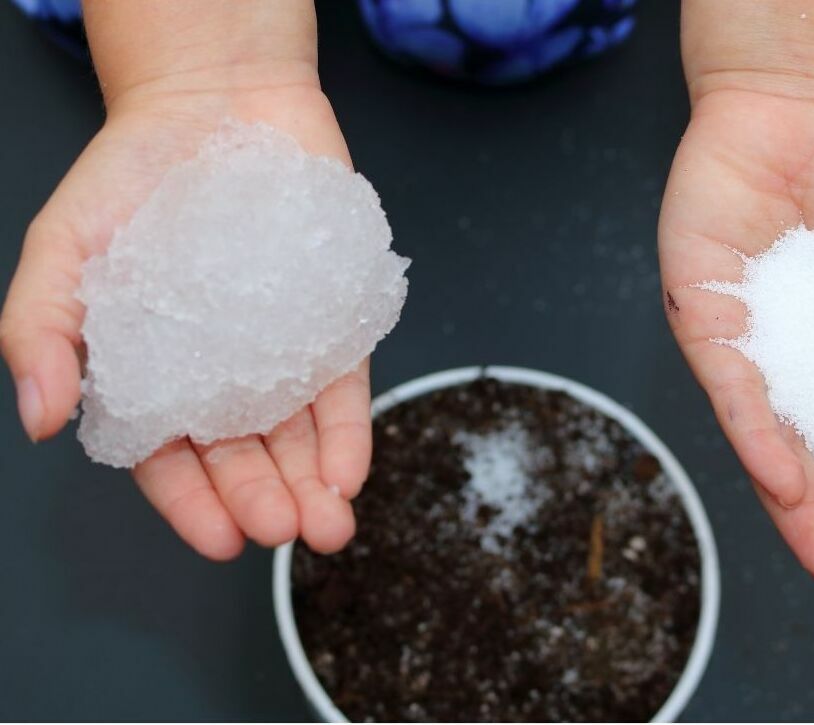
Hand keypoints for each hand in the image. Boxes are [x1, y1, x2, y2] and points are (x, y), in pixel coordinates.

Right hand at [1, 80, 370, 559]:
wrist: (212, 104)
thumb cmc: (129, 178)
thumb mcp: (62, 249)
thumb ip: (40, 333)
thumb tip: (40, 420)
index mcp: (154, 374)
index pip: (171, 457)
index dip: (193, 502)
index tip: (221, 539)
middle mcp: (220, 375)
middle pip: (244, 456)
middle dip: (264, 500)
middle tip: (285, 531)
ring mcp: (279, 350)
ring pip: (297, 434)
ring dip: (315, 483)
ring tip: (329, 524)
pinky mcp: (329, 321)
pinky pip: (341, 386)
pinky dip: (348, 431)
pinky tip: (352, 470)